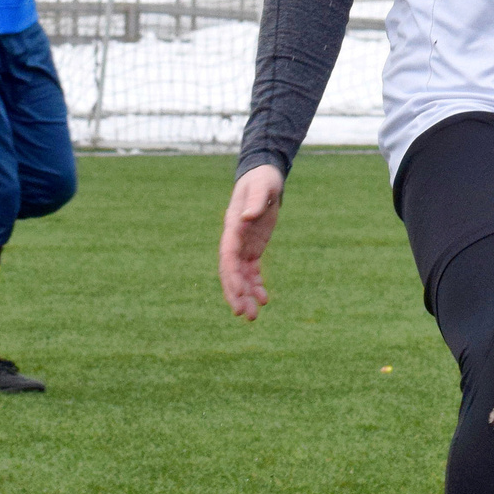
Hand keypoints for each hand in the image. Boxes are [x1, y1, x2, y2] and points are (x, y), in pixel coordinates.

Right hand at [219, 164, 283, 319]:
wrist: (265, 176)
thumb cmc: (262, 180)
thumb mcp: (262, 187)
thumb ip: (255, 202)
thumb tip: (247, 217)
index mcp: (233, 227)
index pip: (228, 256)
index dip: (232, 276)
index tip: (239, 293)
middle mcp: (234, 240)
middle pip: (231, 272)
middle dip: (235, 293)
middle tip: (243, 315)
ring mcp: (243, 245)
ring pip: (241, 275)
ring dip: (246, 295)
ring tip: (252, 316)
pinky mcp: (253, 247)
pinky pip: (252, 270)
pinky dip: (256, 285)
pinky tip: (264, 299)